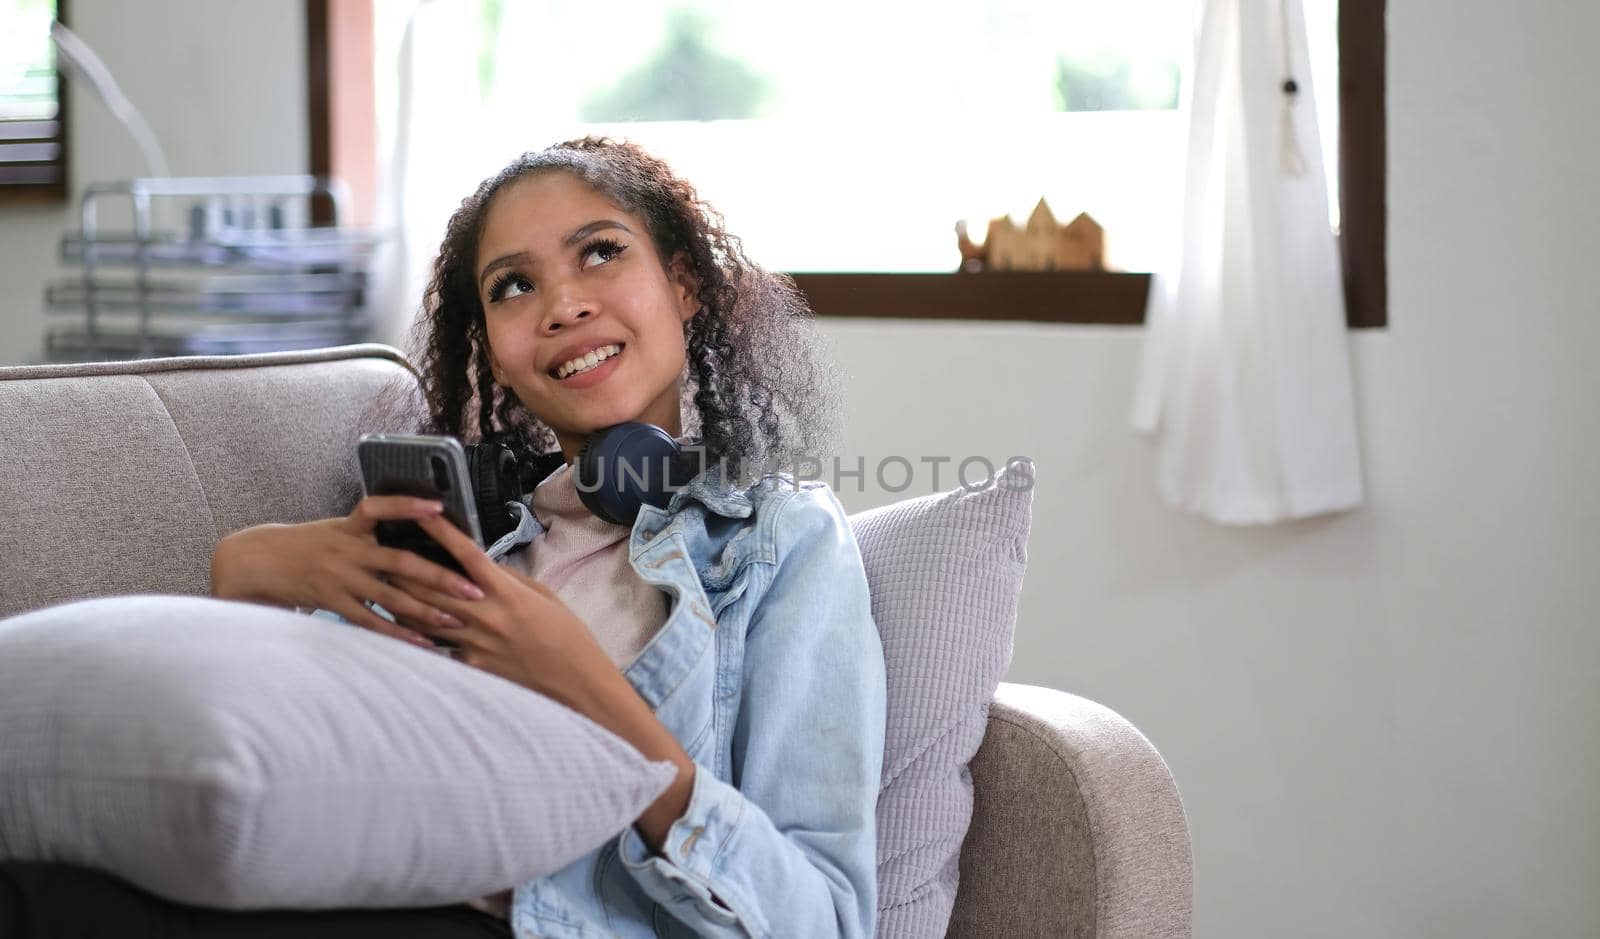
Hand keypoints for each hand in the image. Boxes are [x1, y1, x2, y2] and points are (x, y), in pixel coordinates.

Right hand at [210, 496, 487, 650]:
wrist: (254, 562)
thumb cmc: (304, 545)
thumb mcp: (335, 529)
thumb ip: (369, 533)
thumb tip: (411, 531)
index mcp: (350, 527)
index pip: (380, 508)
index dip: (408, 506)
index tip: (440, 508)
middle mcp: (348, 551)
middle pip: (401, 562)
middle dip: (441, 577)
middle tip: (475, 588)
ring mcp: (340, 578)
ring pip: (390, 596)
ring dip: (426, 610)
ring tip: (457, 621)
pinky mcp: (332, 602)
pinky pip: (370, 622)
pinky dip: (398, 633)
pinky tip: (422, 643)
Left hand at [389, 512, 609, 696]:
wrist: (575, 682)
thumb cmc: (566, 635)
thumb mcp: (545, 596)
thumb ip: (512, 579)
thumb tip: (487, 567)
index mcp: (506, 592)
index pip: (467, 554)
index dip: (441, 532)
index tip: (420, 513)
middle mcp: (485, 615)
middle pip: (433, 584)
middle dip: (406, 564)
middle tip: (384, 547)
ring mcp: (474, 643)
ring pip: (425, 617)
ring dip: (401, 599)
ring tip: (381, 583)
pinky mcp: (471, 666)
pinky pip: (438, 648)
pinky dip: (418, 636)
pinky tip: (400, 628)